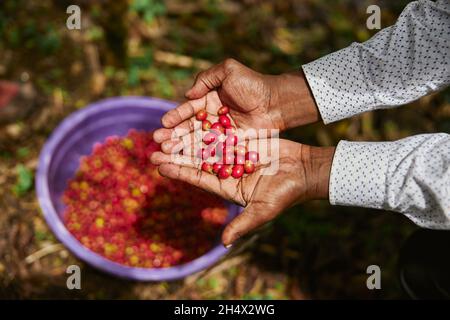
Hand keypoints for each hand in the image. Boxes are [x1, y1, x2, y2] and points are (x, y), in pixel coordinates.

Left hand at [150, 139, 333, 246]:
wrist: (306, 170)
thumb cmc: (286, 192)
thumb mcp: (263, 210)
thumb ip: (243, 224)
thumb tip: (224, 243)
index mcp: (228, 188)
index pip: (198, 179)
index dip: (179, 172)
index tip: (160, 165)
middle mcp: (228, 171)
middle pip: (197, 161)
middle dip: (176, 155)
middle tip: (154, 148)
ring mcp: (235, 155)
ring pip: (206, 145)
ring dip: (187, 139)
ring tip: (166, 132)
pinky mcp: (244, 140)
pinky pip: (222, 132)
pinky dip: (207, 127)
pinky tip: (191, 119)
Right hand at [153, 58, 319, 143]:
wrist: (275, 102)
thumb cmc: (253, 84)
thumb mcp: (228, 71)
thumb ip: (206, 79)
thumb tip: (187, 94)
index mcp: (208, 99)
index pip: (188, 109)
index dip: (176, 116)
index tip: (164, 123)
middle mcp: (211, 117)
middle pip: (188, 128)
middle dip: (173, 135)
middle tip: (159, 142)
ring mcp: (220, 132)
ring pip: (197, 141)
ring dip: (180, 148)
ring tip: (165, 153)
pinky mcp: (229, 145)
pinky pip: (211, 151)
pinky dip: (198, 156)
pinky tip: (185, 162)